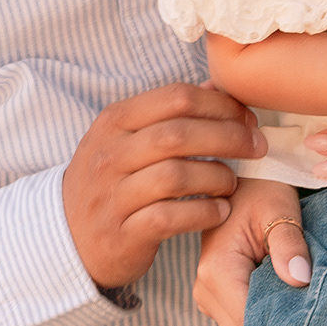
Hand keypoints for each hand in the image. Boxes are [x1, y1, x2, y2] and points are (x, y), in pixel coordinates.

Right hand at [63, 83, 264, 289]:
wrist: (69, 237)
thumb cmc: (111, 182)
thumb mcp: (126, 139)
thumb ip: (169, 113)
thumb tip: (216, 88)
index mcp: (114, 122)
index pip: (175, 98)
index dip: (220, 105)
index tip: (247, 118)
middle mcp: (110, 154)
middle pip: (179, 134)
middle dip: (229, 137)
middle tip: (257, 147)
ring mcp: (113, 195)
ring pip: (176, 176)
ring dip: (217, 177)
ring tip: (231, 183)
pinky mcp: (123, 233)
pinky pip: (171, 218)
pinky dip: (204, 213)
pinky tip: (220, 211)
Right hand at [194, 180, 312, 325]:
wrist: (244, 179)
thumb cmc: (263, 189)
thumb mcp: (280, 209)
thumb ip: (289, 244)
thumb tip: (300, 278)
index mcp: (217, 271)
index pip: (249, 322)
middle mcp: (205, 289)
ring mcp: (208, 296)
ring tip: (305, 317)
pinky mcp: (218, 297)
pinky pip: (243, 321)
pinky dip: (266, 320)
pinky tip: (290, 309)